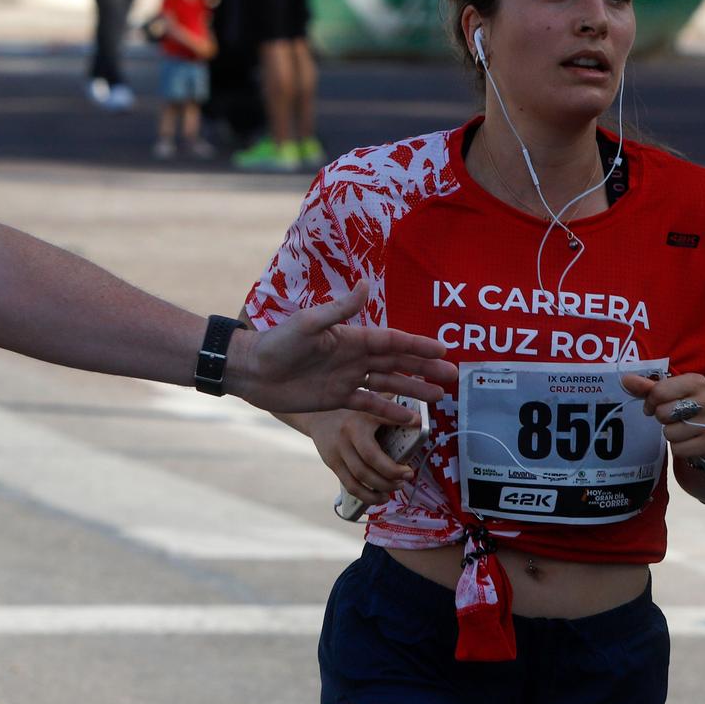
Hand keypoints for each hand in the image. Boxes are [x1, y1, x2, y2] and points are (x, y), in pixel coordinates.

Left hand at [234, 281, 455, 422]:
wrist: (251, 371)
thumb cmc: (276, 343)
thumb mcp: (308, 323)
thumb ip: (340, 309)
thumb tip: (366, 284)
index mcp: (350, 337)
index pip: (392, 341)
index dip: (417, 346)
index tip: (443, 350)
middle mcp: (352, 357)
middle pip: (397, 363)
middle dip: (425, 369)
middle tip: (453, 377)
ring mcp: (346, 378)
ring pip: (388, 384)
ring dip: (414, 389)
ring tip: (440, 397)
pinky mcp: (336, 398)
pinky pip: (368, 404)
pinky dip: (389, 410)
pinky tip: (409, 419)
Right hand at [306, 408, 414, 507]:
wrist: (317, 415)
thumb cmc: (353, 410)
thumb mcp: (370, 402)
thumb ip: (390, 407)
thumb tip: (418, 419)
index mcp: (360, 418)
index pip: (381, 427)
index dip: (397, 442)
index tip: (413, 455)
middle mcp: (346, 435)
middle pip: (370, 461)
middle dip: (392, 474)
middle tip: (408, 476)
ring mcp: (337, 451)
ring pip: (360, 477)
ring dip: (382, 487)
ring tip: (397, 487)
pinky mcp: (332, 463)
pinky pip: (350, 485)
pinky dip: (367, 496)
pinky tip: (381, 497)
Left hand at [624, 370, 704, 473]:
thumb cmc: (692, 404)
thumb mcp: (675, 390)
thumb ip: (650, 387)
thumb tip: (625, 380)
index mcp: (696, 383)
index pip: (659, 392)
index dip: (651, 401)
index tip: (654, 404)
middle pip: (662, 413)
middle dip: (663, 416)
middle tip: (675, 416)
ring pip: (669, 433)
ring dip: (672, 432)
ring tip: (684, 427)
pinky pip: (678, 449)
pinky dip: (680, 447)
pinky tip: (690, 439)